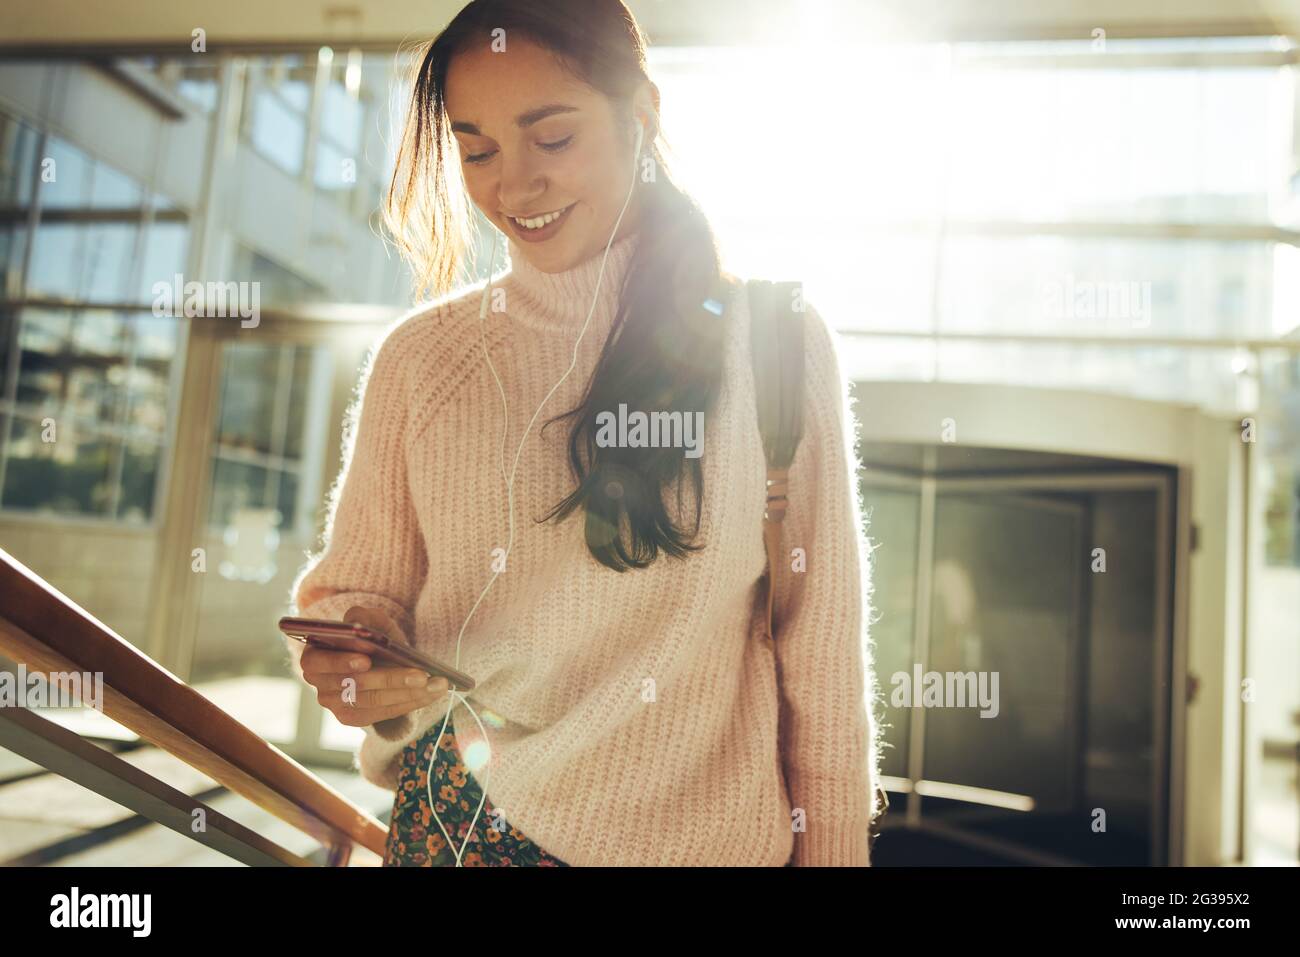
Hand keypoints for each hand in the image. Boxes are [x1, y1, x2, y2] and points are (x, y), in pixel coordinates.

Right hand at [299, 606, 447, 732]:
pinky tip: (432, 694)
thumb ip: (360, 617)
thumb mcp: (368, 622)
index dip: (341, 661)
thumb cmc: (371, 638)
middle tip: (422, 675)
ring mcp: (336, 704)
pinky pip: (383, 713)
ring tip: (437, 684)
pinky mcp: (354, 717)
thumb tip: (357, 622)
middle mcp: (320, 684)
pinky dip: (410, 703)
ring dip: (409, 693)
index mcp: (313, 656)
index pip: (319, 662)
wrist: (378, 659)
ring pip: (373, 702)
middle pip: (354, 685)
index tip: (367, 659)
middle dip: (391, 679)